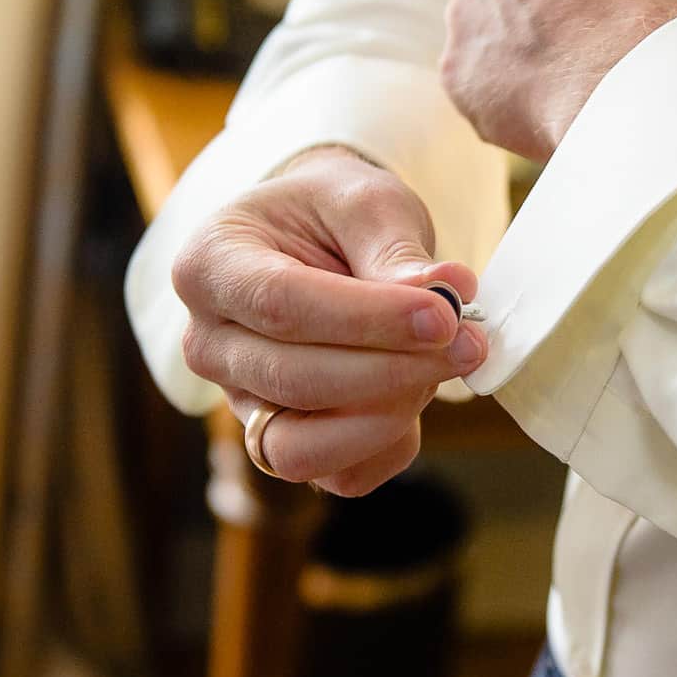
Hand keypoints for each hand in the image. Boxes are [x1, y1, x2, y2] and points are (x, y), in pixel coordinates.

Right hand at [171, 146, 487, 495]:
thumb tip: (444, 294)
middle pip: (294, 380)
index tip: (444, 315)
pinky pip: (337, 475)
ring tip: (441, 367)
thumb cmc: (333, 213)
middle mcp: (207, 344)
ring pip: (302, 448)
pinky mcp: (280, 444)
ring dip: (387, 418)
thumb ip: (395, 249)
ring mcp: (240, 402)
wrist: (319, 241)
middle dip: (394, 369)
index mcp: (210, 266)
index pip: (280, 304)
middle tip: (468, 342)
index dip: (367, 319)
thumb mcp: (364, 200)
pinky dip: (389, 445)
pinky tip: (421, 395)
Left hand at [440, 0, 676, 161]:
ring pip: (485, 21)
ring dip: (516, 40)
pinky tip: (552, 102)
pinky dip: (507, 90)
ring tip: (571, 71)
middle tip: (579, 24)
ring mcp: (463, 8)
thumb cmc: (663, 3)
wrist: (637, 87)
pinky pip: (480, 78)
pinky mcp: (456, 70)